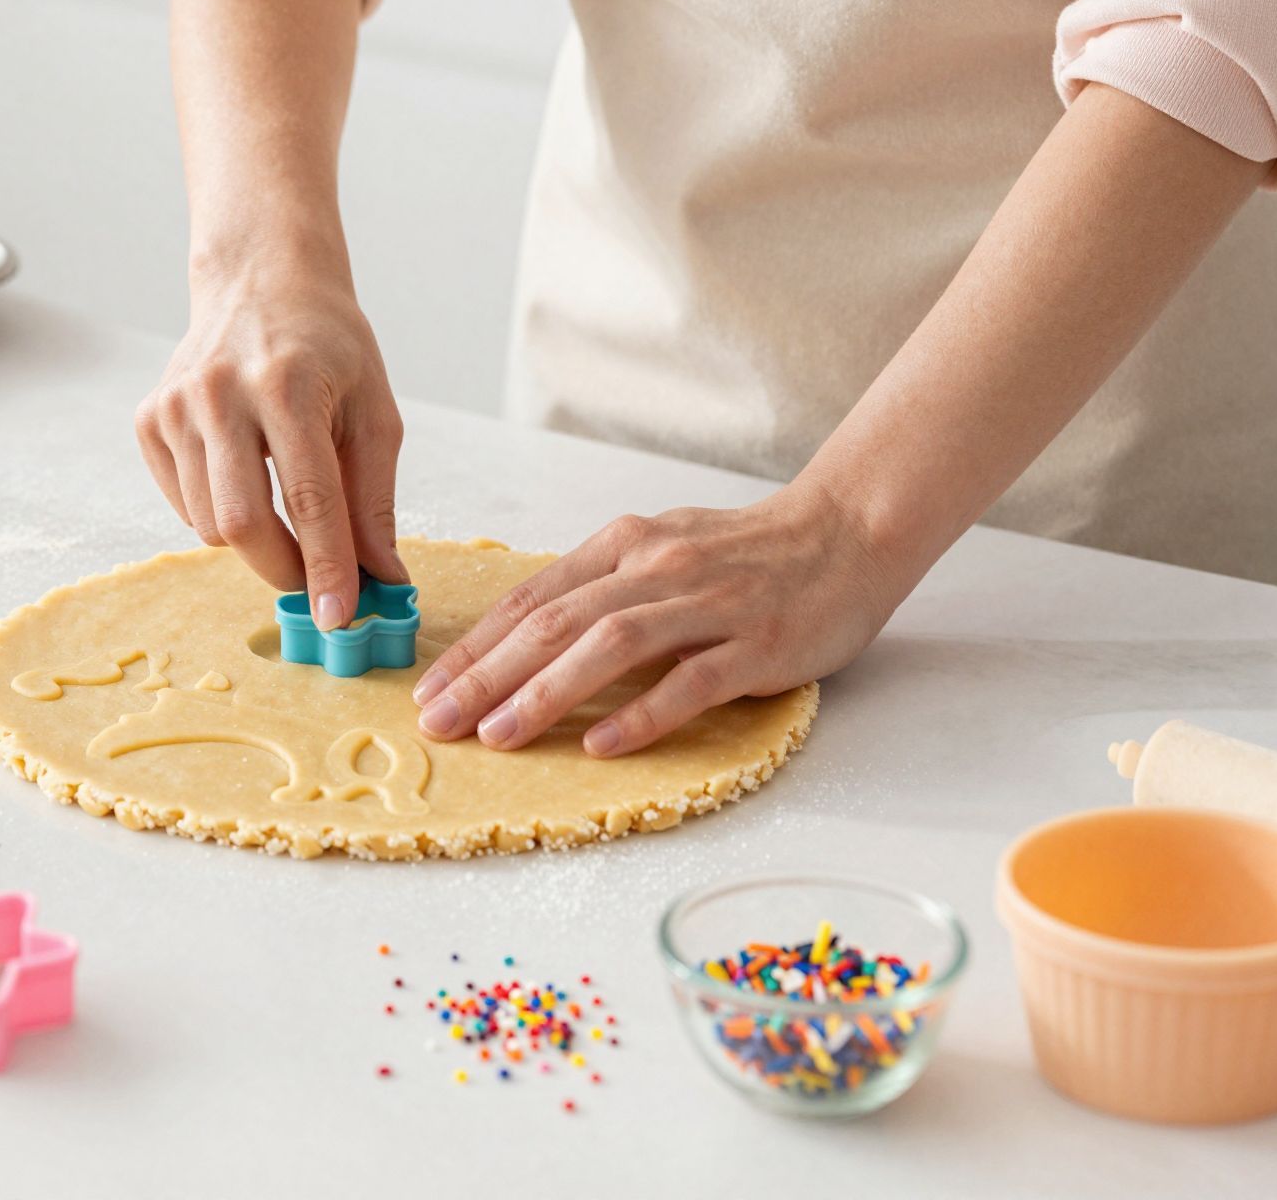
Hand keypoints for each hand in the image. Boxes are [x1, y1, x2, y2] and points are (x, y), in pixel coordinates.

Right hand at [136, 258, 404, 626]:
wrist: (261, 282)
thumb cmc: (329, 347)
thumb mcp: (373, 412)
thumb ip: (374, 500)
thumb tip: (382, 578)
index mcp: (287, 386)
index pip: (309, 499)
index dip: (325, 567)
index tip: (340, 617)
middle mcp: (221, 394)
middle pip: (241, 524)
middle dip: (283, 570)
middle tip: (316, 583)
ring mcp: (175, 406)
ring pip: (208, 524)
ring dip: (254, 541)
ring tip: (286, 506)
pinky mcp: (149, 418)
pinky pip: (183, 504)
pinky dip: (218, 513)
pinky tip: (245, 475)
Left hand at [411, 486, 900, 756]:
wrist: (848, 531)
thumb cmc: (748, 552)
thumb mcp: (661, 549)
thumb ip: (601, 587)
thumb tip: (524, 639)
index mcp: (626, 545)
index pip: (532, 598)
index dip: (475, 646)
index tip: (428, 689)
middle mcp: (658, 567)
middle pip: (555, 623)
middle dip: (487, 675)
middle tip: (437, 720)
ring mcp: (709, 603)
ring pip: (611, 646)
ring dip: (546, 692)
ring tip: (498, 735)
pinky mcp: (758, 642)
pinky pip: (691, 681)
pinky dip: (643, 713)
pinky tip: (602, 745)